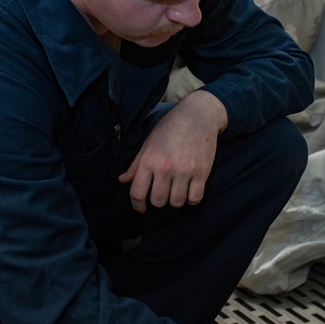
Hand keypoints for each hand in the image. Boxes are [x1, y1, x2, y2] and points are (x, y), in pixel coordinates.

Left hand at [118, 90, 227, 212]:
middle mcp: (165, 168)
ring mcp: (184, 171)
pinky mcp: (202, 173)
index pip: (137, 193)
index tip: (141, 208)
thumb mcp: (148, 143)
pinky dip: (191, 198)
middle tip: (162, 193)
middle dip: (158, 201)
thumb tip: (122, 180)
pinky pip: (195, 198)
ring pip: (176, 202)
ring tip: (177, 190)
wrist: (198, 116)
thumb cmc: (170, 128)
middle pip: (158, 201)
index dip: (137, 205)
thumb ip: (136, 164)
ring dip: (176, 200)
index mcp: (149, 161)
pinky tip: (190, 190)